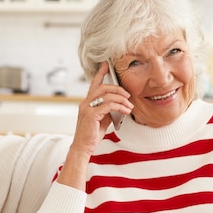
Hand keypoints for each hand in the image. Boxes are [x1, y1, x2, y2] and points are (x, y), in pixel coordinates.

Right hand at [58, 62, 133, 189]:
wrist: (83, 147)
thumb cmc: (91, 135)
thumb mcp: (102, 120)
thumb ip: (108, 111)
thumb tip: (120, 105)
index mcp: (87, 102)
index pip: (94, 84)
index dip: (100, 73)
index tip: (106, 64)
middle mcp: (85, 103)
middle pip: (102, 87)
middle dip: (117, 88)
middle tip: (128, 95)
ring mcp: (87, 108)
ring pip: (106, 95)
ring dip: (121, 99)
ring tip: (129, 106)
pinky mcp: (91, 115)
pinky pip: (108, 105)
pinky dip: (119, 107)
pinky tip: (126, 111)